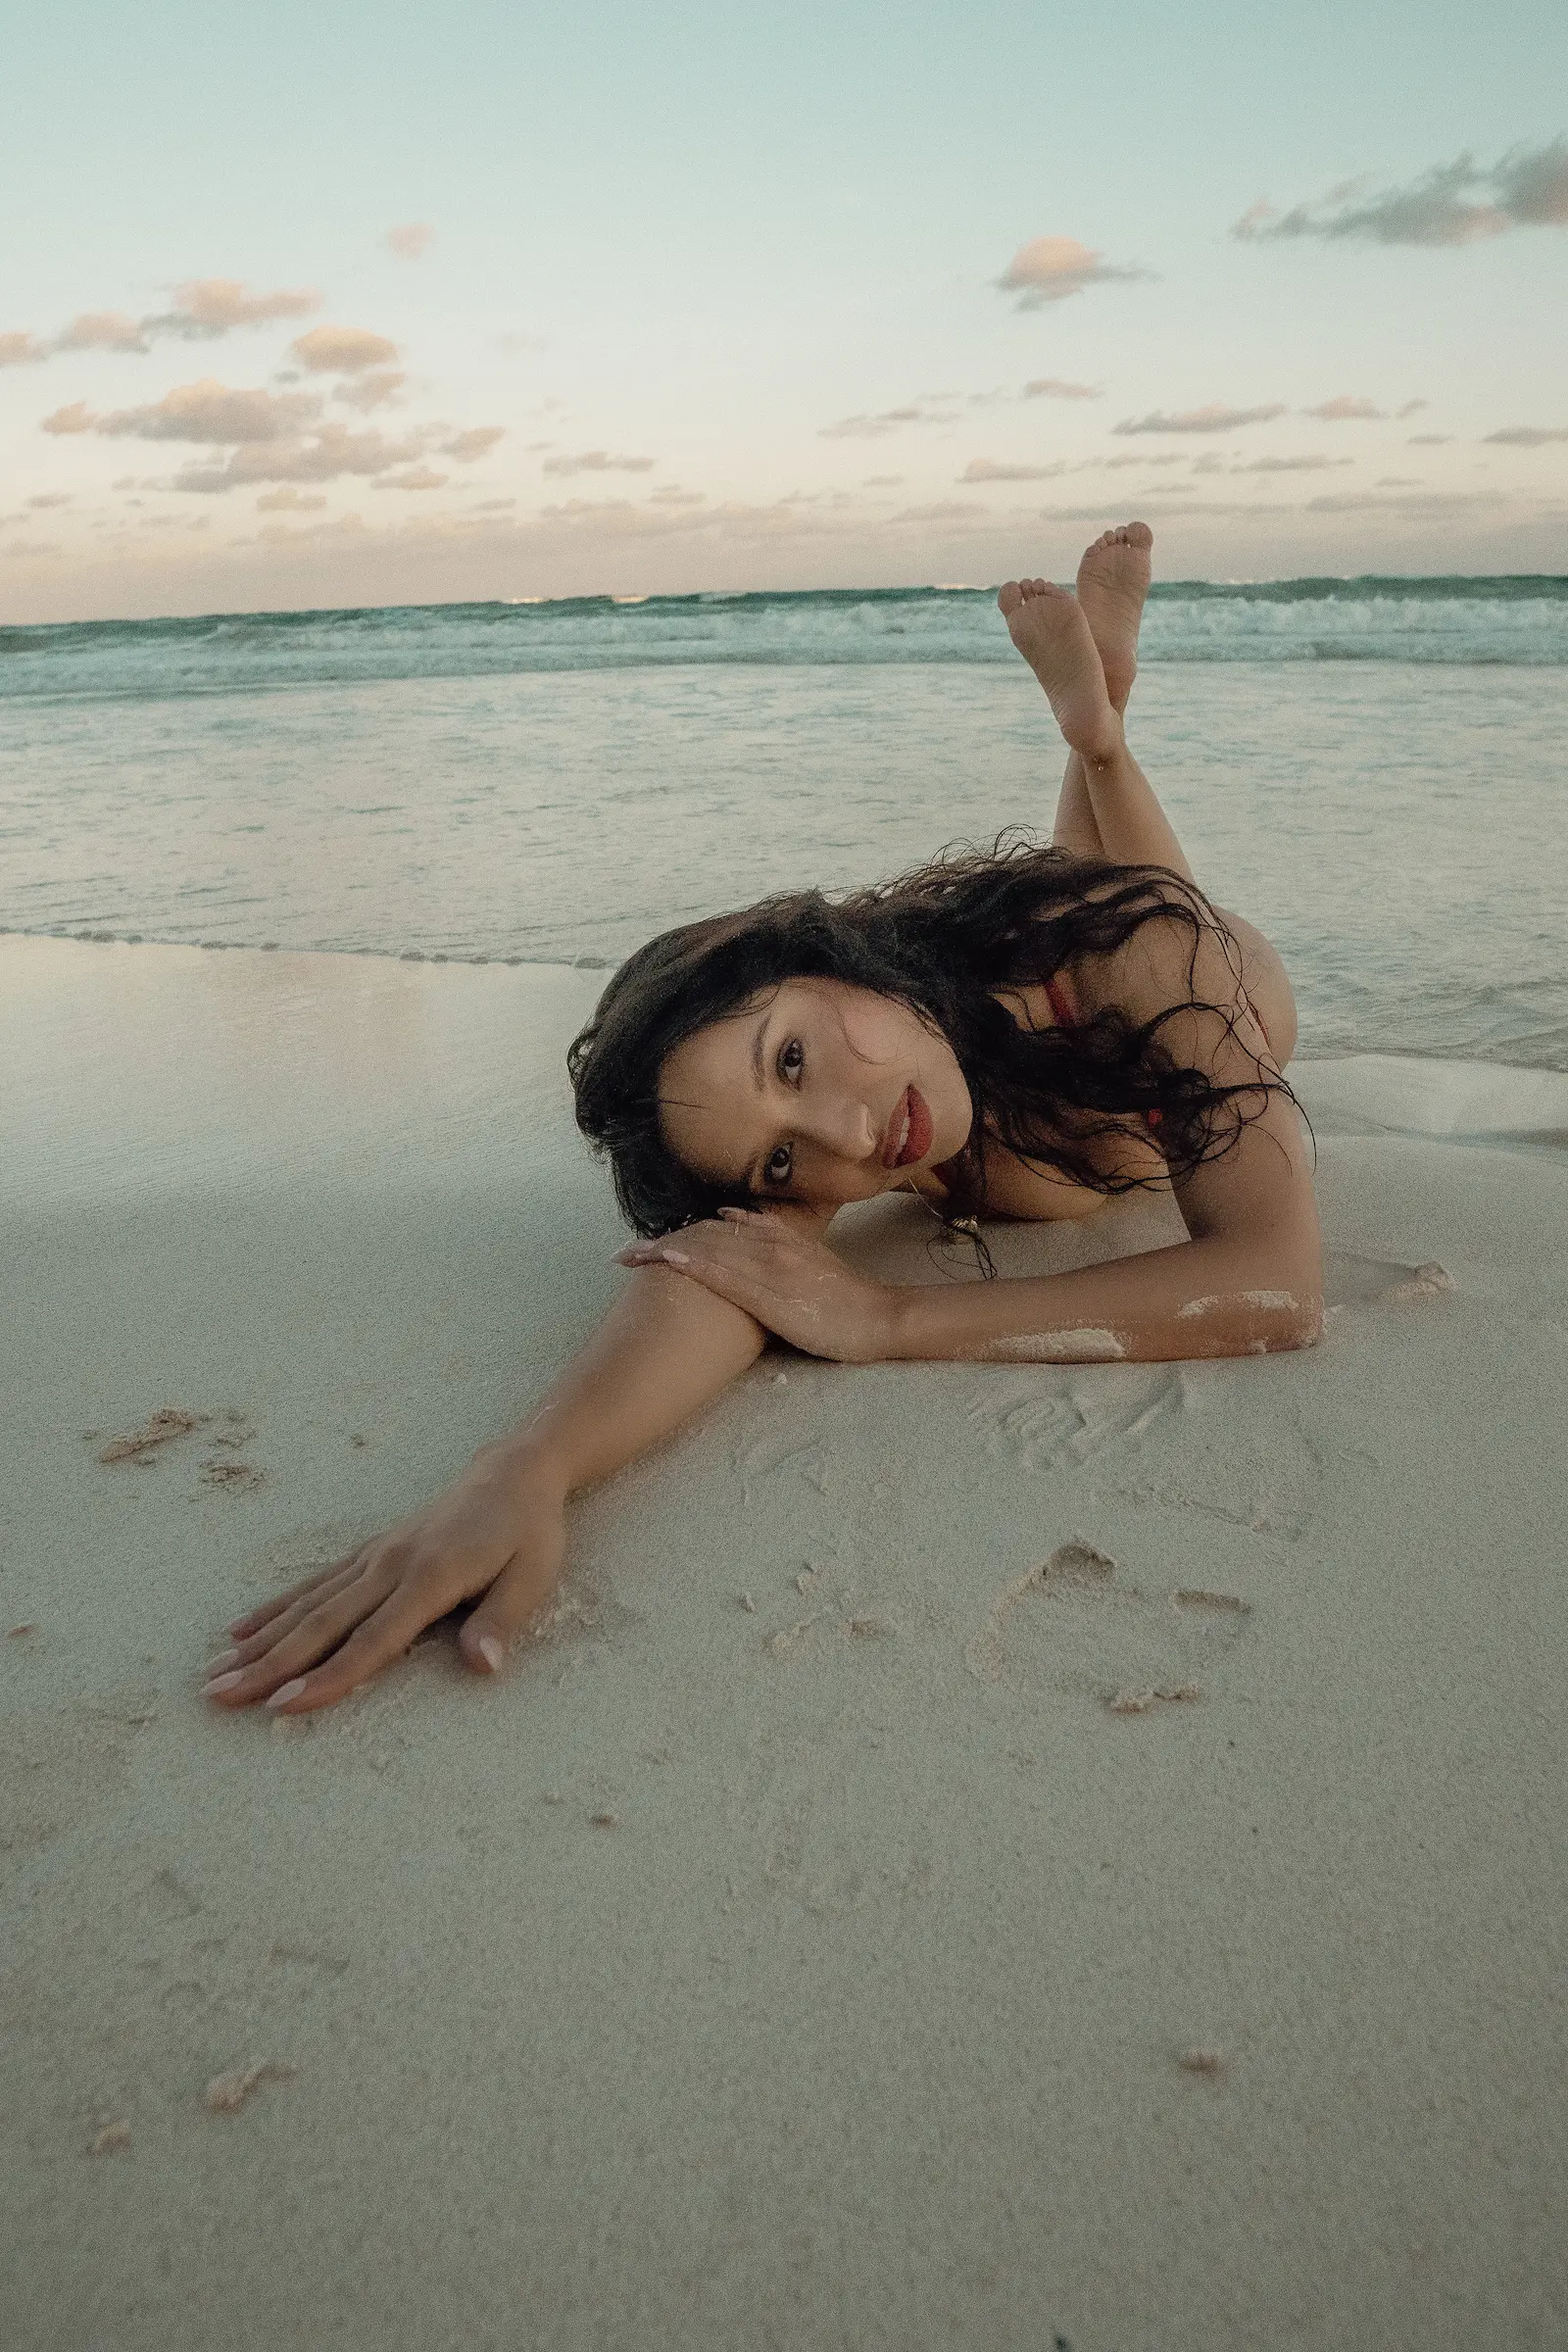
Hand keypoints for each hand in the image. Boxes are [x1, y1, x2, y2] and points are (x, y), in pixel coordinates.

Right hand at [201, 1451, 567, 1715]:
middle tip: (217, 1696)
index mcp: (431, 1576)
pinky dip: (274, 1609)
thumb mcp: (534, 1576)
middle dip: (269, 1666)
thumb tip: (482, 1668)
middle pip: (322, 1624)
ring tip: (213, 1676)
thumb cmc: (529, 1532)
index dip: (330, 1676)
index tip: (284, 1706)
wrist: (513, 1472)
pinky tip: (241, 1632)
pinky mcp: (369, 1553)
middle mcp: (390, 1565)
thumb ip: (502, 1622)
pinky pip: (314, 1584)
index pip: (373, 1640)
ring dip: (259, 1643)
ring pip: (307, 1605)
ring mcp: (374, 1557)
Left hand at [617, 1209, 901, 1363]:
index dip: (684, 1233)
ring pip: (708, 1251)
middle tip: (625, 1250)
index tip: (653, 1241)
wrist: (879, 1317)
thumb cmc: (849, 1300)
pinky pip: (726, 1276)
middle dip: (663, 1243)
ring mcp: (769, 1269)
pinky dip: (695, 1264)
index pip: (721, 1231)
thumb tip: (752, 1237)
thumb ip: (784, 1250)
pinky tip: (669, 1261)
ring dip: (666, 1251)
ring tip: (630, 1255)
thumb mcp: (815, 1265)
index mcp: (780, 1241)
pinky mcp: (770, 1296)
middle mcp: (770, 1247)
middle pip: (705, 1238)